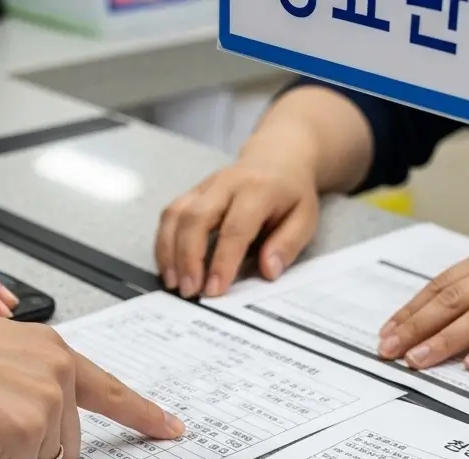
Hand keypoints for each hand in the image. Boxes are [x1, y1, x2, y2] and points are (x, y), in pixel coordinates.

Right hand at [0, 296, 185, 458]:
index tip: (171, 429)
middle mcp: (57, 371)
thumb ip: (20, 387)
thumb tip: (25, 435)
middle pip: (65, 449)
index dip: (143, 415)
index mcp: (49, 349)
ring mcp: (45, 402)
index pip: (109, 390)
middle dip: (24, 456)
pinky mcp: (25, 432)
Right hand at [156, 158, 318, 298]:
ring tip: (173, 283)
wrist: (278, 156)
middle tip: (189, 291)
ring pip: (176, 214)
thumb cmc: (291, 193)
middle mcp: (226, 184)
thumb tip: (268, 271)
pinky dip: (164, 242)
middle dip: (188, 257)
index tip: (214, 290)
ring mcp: (205, 186)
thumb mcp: (305, 218)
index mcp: (258, 190)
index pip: (235, 228)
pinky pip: (170, 214)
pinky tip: (168, 266)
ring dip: (169, 251)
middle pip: (196, 218)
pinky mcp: (192, 192)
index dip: (223, 261)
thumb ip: (287, 245)